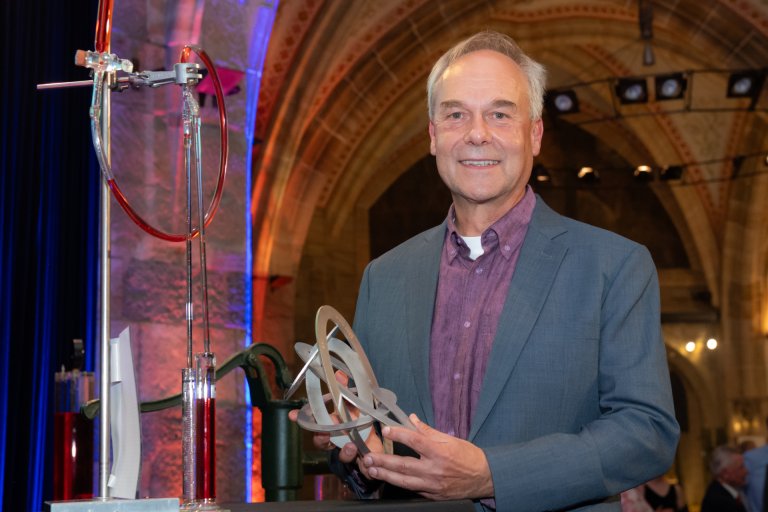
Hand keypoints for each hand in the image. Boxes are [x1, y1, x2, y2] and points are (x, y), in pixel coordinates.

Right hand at [286, 370, 383, 476]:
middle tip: (327, 432)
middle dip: (322, 437)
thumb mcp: (354, 404)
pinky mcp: (359, 460)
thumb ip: (346, 391)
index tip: (292, 415)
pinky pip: (357, 463)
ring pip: (339, 454)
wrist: (374, 445)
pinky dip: (361, 461)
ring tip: (351, 445)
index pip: (313, 422)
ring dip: (344, 451)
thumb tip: (339, 373)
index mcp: (330, 424)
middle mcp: (335, 439)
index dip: (301, 418)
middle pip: (321, 440)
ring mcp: (345, 451)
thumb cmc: (360, 422)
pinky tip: (365, 457)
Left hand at [361, 413, 493, 500]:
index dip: (399, 435)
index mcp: (440, 451)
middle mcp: (435, 469)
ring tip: (371, 470)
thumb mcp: (450, 439)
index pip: (415, 441)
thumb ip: (428, 431)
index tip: (386, 430)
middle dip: (383, 461)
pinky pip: (413, 490)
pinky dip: (400, 484)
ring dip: (385, 475)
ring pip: (404, 481)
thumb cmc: (468, 456)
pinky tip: (388, 480)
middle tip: (368, 457)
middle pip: (404, 465)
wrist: (484, 477)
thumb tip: (411, 419)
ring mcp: (433, 485)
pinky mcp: (433, 495)